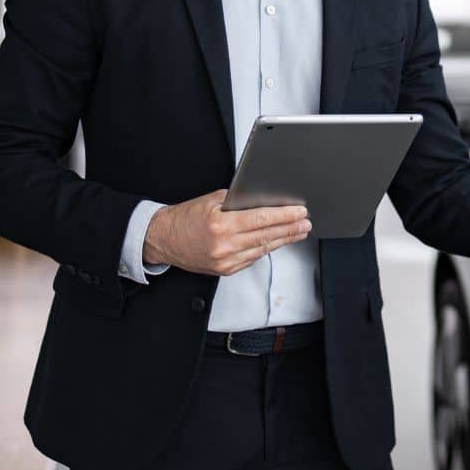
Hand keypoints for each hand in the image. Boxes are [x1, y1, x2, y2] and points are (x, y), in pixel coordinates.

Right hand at [143, 189, 310, 275]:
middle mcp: (225, 246)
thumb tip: (264, 200)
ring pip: (262, 249)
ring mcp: (225, 261)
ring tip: (298, 232)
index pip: (262, 219)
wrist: (164, 239)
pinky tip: (276, 242)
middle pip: (266, 236)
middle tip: (306, 223)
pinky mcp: (225, 270)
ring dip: (283, 240)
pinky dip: (265, 248)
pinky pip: (252, 258)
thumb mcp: (212, 200)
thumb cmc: (186, 217)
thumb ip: (238, 201)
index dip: (284, 216)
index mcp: (221, 226)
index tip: (300, 212)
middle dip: (290, 229)